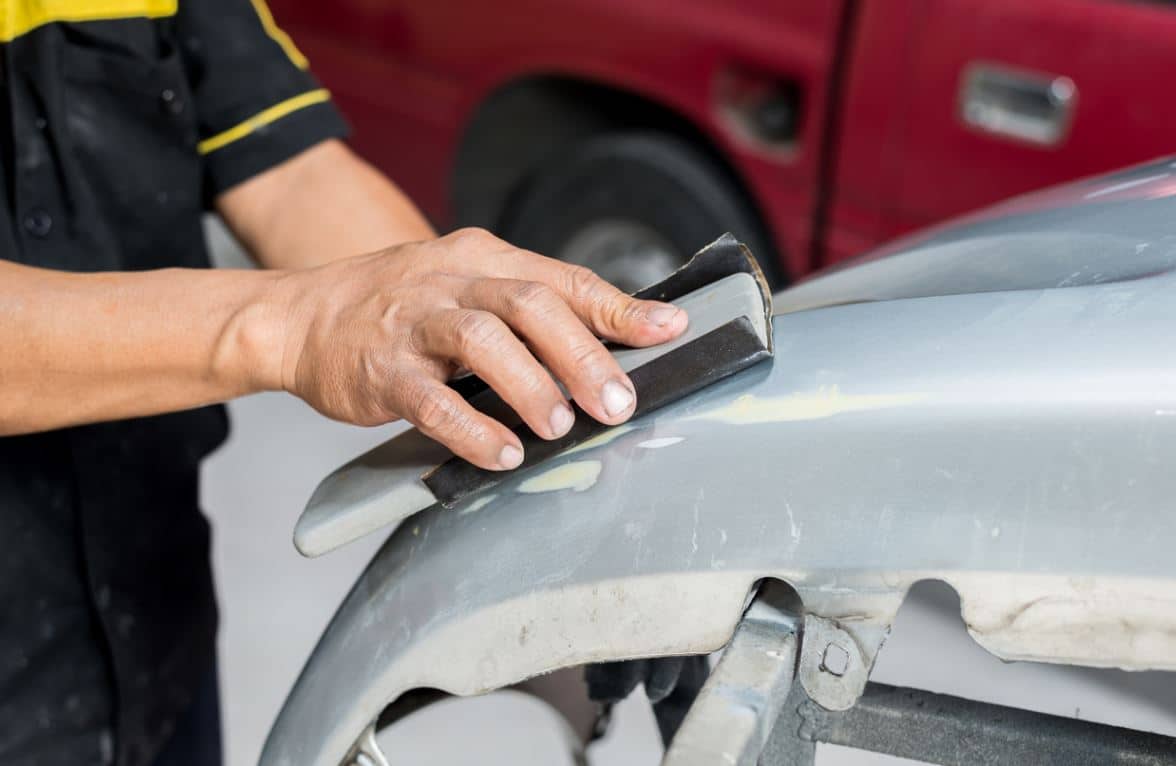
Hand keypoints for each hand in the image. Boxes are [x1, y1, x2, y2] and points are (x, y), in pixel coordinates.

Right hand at [264, 228, 688, 469]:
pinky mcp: (381, 370)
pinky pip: (431, 400)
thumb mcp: (465, 288)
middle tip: (618, 402)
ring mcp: (413, 323)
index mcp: (482, 258)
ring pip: (481, 340)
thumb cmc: (398, 310)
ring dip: (530, 384)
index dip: (620, 308)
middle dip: (582, 354)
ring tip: (560, 425)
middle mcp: (451, 281)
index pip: (563, 280)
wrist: (300, 318)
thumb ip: (529, 310)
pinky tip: (503, 452)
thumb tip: (611, 342)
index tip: (670, 330)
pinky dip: (471, 429)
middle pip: (529, 304)